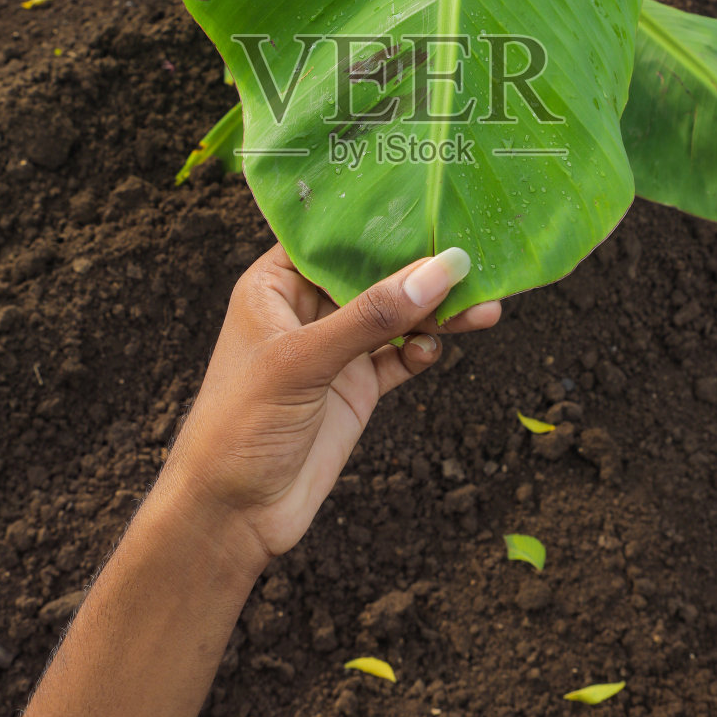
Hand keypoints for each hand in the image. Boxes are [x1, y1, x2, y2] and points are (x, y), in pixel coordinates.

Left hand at [162, 244, 500, 572]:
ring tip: (483, 308)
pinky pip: (400, 356)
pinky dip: (423, 349)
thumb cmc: (240, 424)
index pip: (332, 237)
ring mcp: (335, 350)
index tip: (433, 201)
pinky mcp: (356, 388)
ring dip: (437, 311)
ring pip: (396, 316)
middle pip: (374, 275)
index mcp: (275, 285)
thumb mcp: (303, 362)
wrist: (232, 515)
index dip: (379, 220)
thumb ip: (371, 316)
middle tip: (475, 261)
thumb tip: (440, 270)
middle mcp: (307, 310)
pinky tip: (436, 349)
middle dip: (423, 269)